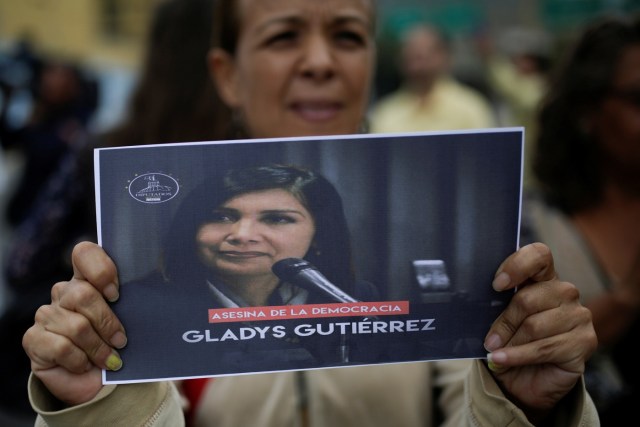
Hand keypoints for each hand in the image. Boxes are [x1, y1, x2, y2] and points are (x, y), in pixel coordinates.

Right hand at [22, 242, 126, 404]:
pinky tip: (85, 366)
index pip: (84, 253)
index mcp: (87, 279)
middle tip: (121, 340)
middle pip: (82, 294)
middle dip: (107, 322)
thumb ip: (133, 303)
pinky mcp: (33, 339)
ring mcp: (46, 314)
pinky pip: (61, 346)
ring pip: (76, 325)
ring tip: (109, 359)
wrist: (97, 382)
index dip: (100, 270)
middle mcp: (64, 292)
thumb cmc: (117, 346)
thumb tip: (156, 292)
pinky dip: (80, 361)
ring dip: (98, 347)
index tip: (117, 294)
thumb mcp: (130, 322)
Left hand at [483, 243, 596, 420]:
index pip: (539, 255)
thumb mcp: (499, 318)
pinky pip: (544, 348)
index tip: (497, 284)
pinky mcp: (584, 342)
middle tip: (489, 340)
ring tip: (495, 353)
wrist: (527, 379)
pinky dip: (517, 356)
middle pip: (528, 299)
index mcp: (544, 278)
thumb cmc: (511, 341)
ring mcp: (578, 316)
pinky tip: (501, 360)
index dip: (517, 265)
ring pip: (534, 326)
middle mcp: (565, 292)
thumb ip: (495, 304)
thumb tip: (475, 300)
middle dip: (504, 323)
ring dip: (510, 343)